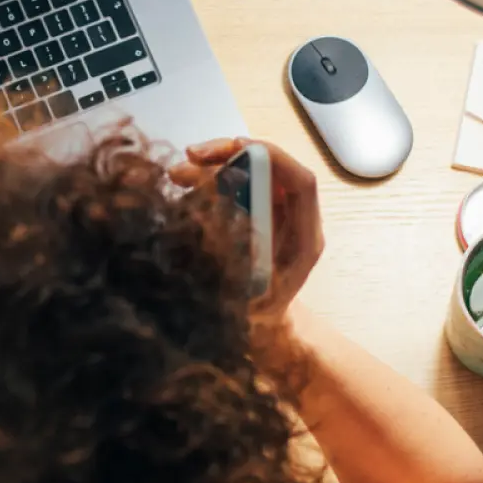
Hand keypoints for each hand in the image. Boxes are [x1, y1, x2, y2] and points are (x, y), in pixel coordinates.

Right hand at [170, 138, 323, 321]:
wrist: (263, 331)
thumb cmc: (260, 320)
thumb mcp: (254, 300)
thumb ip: (244, 267)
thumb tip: (221, 228)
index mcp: (304, 237)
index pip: (300, 183)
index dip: (273, 159)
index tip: (236, 151)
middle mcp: (291, 217)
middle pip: (270, 168)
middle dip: (232, 154)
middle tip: (192, 155)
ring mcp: (271, 213)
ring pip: (248, 172)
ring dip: (212, 166)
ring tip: (178, 173)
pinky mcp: (251, 214)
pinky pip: (232, 186)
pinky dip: (207, 181)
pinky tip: (183, 186)